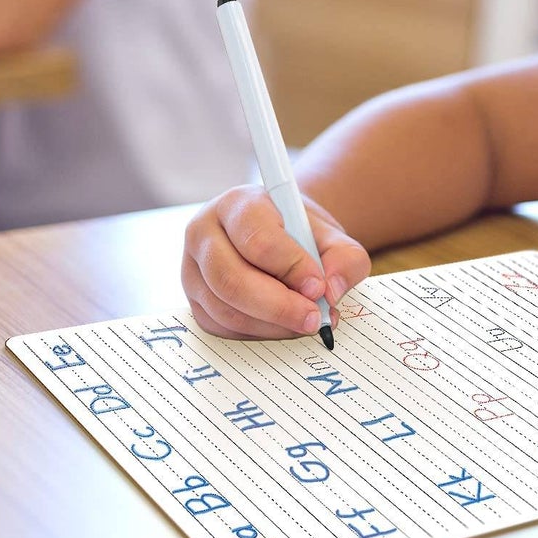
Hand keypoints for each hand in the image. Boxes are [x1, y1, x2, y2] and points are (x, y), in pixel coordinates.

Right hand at [182, 184, 371, 340]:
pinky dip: (257, 333)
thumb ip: (344, 256)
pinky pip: (220, 327)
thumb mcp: (331, 234)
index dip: (290, 266)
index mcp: (237, 204)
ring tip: (305, 322)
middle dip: (278, 305)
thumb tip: (332, 291)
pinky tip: (284, 327)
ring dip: (270, 324)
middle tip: (313, 318)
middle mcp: (205, 233)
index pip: (257, 238)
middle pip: (231, 279)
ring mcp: (192, 269)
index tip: (319, 286)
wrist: (279, 235)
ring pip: (224, 308)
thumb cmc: (300, 232)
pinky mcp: (195, 300)